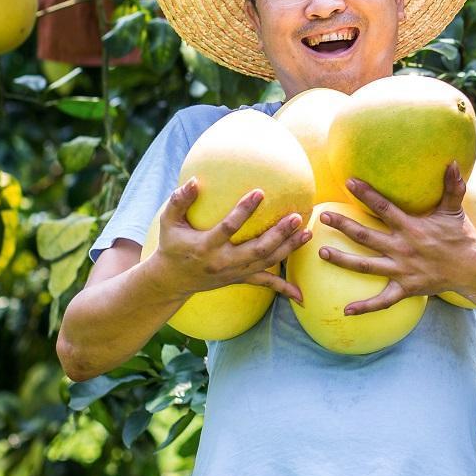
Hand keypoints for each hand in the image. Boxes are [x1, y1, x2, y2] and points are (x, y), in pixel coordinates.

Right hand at [148, 176, 312, 303]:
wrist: (171, 281)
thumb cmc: (172, 245)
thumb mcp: (168, 223)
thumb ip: (179, 201)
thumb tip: (195, 181)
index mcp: (206, 247)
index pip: (228, 228)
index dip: (244, 211)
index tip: (260, 192)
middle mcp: (223, 263)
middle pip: (256, 250)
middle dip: (278, 234)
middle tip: (296, 216)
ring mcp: (233, 273)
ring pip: (266, 263)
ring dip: (288, 249)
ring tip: (307, 233)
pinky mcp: (240, 279)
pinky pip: (264, 283)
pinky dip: (283, 288)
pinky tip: (301, 294)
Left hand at [316, 162, 475, 314]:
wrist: (472, 269)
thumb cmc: (462, 237)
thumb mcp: (455, 210)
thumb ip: (452, 186)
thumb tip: (453, 162)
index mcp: (411, 227)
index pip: (383, 207)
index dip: (366, 194)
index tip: (348, 183)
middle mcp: (402, 248)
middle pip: (365, 235)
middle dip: (343, 226)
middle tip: (323, 217)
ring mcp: (401, 270)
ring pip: (365, 266)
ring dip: (342, 260)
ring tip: (321, 253)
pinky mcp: (405, 288)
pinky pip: (382, 301)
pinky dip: (364, 307)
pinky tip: (346, 311)